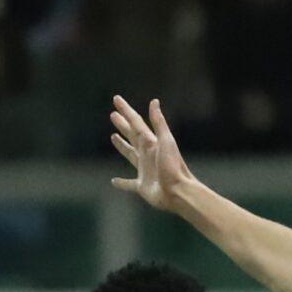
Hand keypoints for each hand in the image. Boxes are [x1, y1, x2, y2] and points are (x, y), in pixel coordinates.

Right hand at [109, 95, 193, 212]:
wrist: (179, 192)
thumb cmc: (174, 167)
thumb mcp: (166, 141)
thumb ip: (159, 123)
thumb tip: (154, 101)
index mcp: (151, 142)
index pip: (135, 122)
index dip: (126, 110)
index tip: (116, 99)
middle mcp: (147, 154)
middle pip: (132, 135)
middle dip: (123, 125)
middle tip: (113, 115)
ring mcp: (144, 170)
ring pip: (130, 154)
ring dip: (121, 145)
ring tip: (113, 137)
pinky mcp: (142, 186)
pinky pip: (129, 183)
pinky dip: (121, 183)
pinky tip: (113, 182)